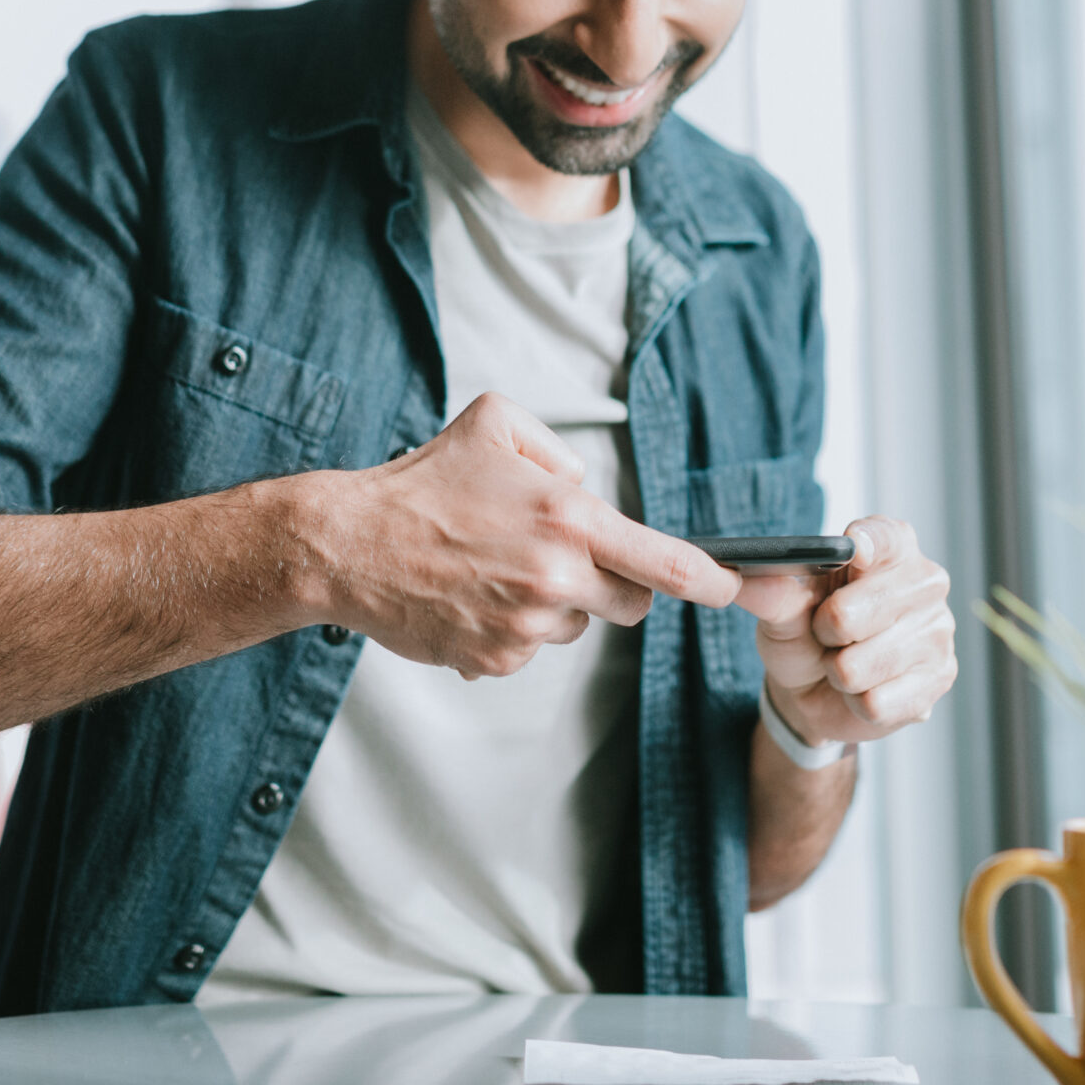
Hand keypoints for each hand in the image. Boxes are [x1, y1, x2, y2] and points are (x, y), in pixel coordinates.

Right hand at [304, 392, 738, 678]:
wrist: (349, 545)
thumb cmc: (423, 481)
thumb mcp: (496, 423)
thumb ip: (559, 452)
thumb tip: (587, 492)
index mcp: (567, 517)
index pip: (663, 560)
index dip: (712, 580)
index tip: (735, 588)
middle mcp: (555, 577)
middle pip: (630, 603)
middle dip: (615, 585)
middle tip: (564, 557)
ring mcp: (526, 626)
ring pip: (577, 625)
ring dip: (556, 604)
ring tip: (496, 569)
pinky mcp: (496, 661)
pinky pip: (530, 649)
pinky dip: (512, 628)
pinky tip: (471, 596)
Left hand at [731, 516, 957, 745]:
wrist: (816, 688)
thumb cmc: (806, 632)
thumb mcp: (781, 607)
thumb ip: (768, 590)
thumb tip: (741, 577)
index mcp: (891, 547)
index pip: (883, 537)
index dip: (866, 544)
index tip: (853, 551)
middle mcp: (925, 582)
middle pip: (849, 615)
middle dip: (824, 633)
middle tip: (829, 633)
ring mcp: (938, 632)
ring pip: (858, 667)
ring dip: (838, 673)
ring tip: (846, 661)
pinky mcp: (940, 679)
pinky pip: (875, 702)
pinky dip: (856, 703)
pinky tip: (866, 688)